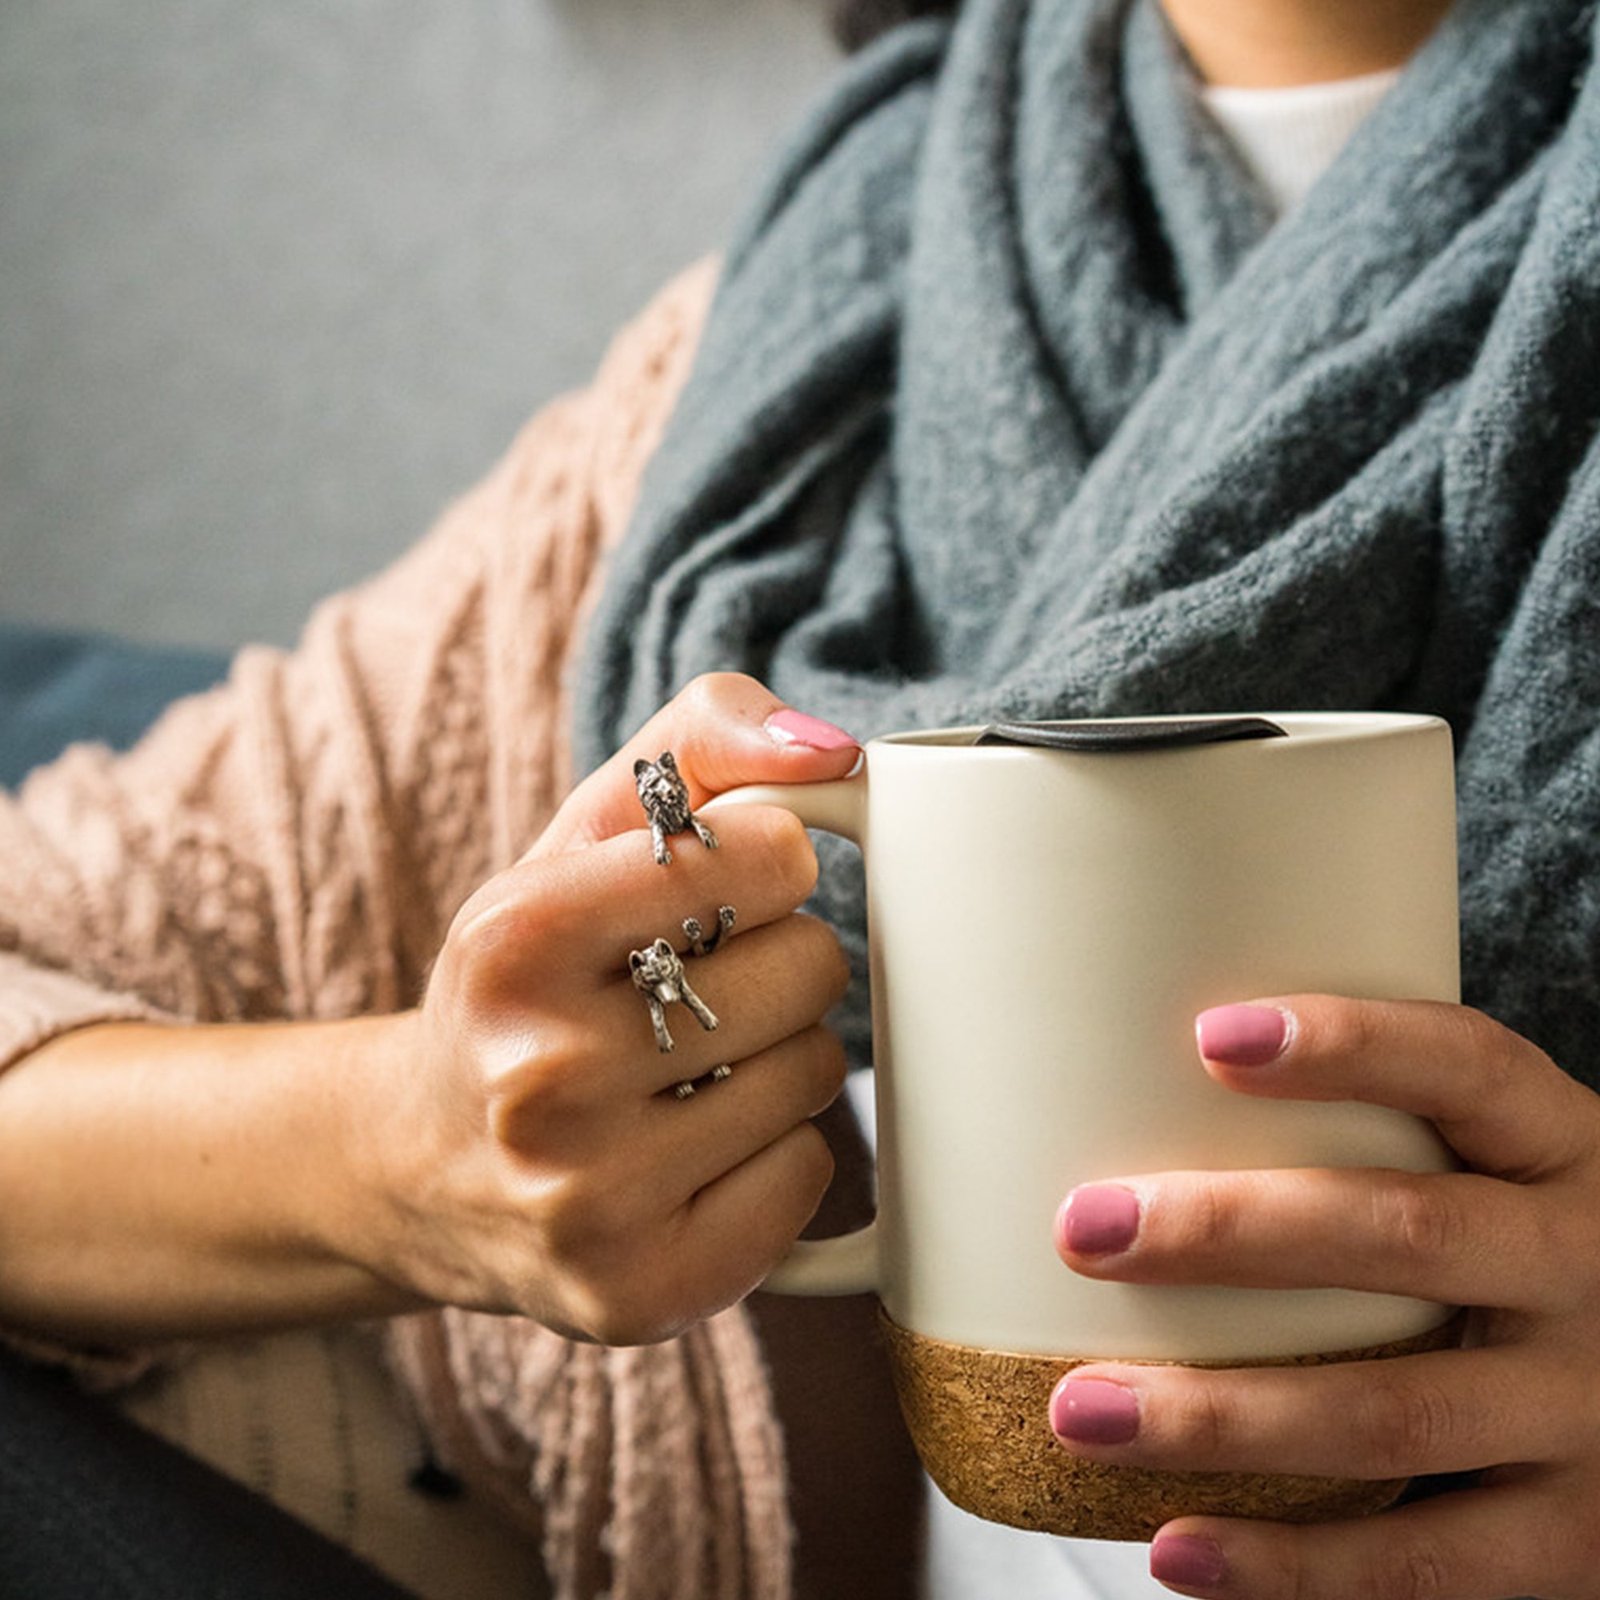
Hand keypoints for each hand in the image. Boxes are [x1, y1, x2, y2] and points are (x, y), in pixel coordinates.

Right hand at [355, 674, 859, 1344]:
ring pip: (818, 1077)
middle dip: (778, 963)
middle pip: (809, 969)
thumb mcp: (583, 827)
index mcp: (516, 939)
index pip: (766, 855)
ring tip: (686, 1069)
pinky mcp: (642, 1292)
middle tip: (697, 989)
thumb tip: (838, 757)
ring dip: (778, 1058)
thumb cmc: (532, 974)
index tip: (722, 886)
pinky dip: (775, 1154)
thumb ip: (703, 735)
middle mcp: (540, 1077)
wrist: (424, 1162)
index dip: (767, 862)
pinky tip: (694, 1149)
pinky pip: (808, 1180)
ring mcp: (589, 1201)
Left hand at [1049, 995, 1599, 1599]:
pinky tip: (1174, 1546)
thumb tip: (1137, 1090)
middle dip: (1228, 1231)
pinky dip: (1290, 1565)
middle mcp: (1586, 1267)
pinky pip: (1424, 1561)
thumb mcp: (1496, 1171)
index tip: (1209, 1036)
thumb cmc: (1521, 1251)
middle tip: (1083, 1230)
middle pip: (1405, 1234)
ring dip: (1219, 1417)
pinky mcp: (1577, 1541)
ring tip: (1081, 1412)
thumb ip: (1376, 1137)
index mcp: (1563, 1150)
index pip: (1468, 1069)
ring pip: (1391, 1414)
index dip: (1350, 1044)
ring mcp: (1589, 1410)